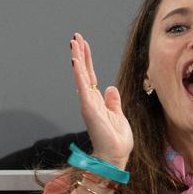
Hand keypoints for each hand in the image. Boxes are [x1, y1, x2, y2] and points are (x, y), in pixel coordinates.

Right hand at [69, 33, 132, 168]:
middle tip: (75, 37)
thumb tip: (111, 87)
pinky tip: (76, 60)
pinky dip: (79, 73)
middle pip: (83, 72)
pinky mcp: (89, 108)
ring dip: (77, 58)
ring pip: (81, 75)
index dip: (87, 60)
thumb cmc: (116, 140)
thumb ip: (113, 101)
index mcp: (98, 101)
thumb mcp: (118, 115)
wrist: (114, 156)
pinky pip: (83, 86)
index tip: (83, 45)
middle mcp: (90, 100)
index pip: (90, 76)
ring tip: (74, 42)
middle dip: (80, 53)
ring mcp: (88, 103)